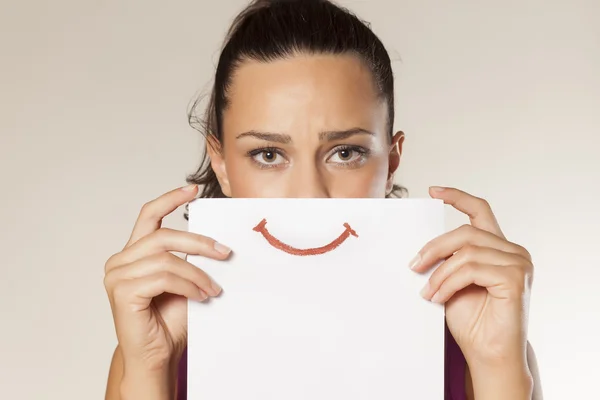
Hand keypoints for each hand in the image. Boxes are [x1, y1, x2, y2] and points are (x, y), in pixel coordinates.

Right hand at [103, 184, 230, 389]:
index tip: (193, 188)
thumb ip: (190, 260)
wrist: (157, 356)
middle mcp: (120, 260)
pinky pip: (163, 277)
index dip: (170, 198)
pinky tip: (201, 297)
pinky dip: (188, 285)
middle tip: (225, 253)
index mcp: (134, 252)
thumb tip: (218, 241)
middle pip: (164, 235)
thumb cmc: (170, 321)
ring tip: (213, 289)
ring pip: (166, 259)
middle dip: (199, 243)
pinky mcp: (122, 292)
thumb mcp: (185, 282)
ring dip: (197, 273)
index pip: (149, 215)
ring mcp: (117, 276)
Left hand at [411, 187, 533, 371]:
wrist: (487, 354)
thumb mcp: (451, 281)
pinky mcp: (515, 278)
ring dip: (439, 273)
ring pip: (466, 251)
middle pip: (465, 232)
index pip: (480, 210)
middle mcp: (513, 251)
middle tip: (414, 266)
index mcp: (499, 248)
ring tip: (429, 293)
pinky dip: (449, 282)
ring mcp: (519, 263)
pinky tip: (439, 297)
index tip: (433, 191)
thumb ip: (446, 260)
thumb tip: (419, 247)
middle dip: (433, 248)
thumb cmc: (471, 321)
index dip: (457, 197)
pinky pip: (471, 268)